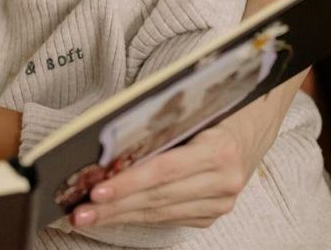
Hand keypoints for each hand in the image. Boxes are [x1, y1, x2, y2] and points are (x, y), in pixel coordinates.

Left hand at [70, 124, 249, 229]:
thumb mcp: (190, 112)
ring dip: (120, 215)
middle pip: (158, 197)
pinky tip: (115, 214)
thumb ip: (158, 129)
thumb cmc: (212, 114)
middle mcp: (224, 181)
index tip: (96, 190)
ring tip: (89, 215)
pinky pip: (168, 218)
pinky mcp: (211, 215)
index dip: (129, 182)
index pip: (164, 170)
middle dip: (115, 205)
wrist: (250, 131)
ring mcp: (220, 202)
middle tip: (80, 211)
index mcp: (219, 150)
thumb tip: (108, 145)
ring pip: (160, 212)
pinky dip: (138, 216)